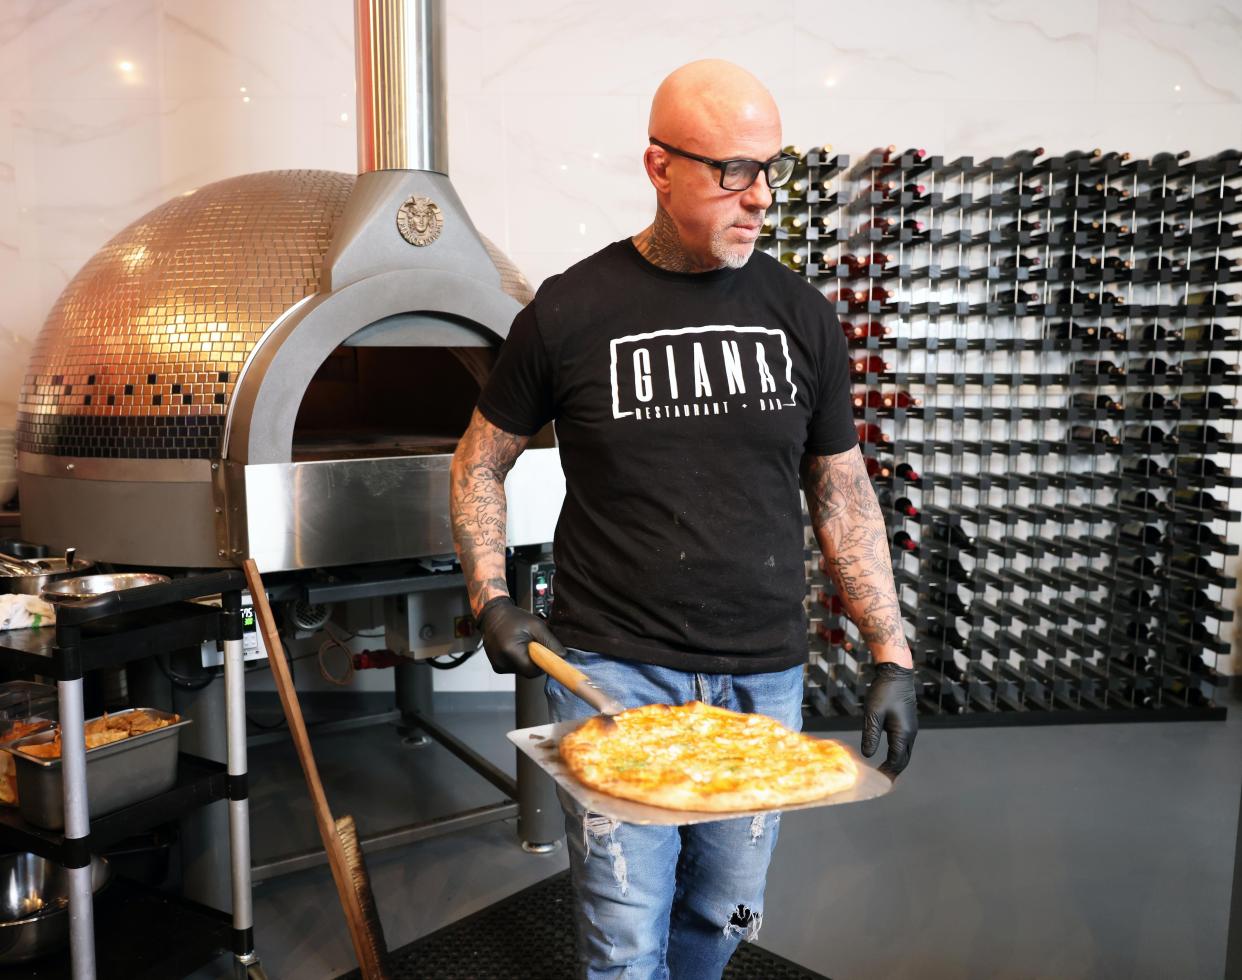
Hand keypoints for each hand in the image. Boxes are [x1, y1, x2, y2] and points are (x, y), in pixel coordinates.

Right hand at [476, 597, 565, 678]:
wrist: (493, 615)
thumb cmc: (515, 618)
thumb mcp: (537, 625)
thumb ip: (551, 642)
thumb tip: (563, 657)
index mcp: (510, 651)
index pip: (533, 672)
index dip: (543, 666)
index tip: (547, 657)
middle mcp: (501, 662)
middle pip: (528, 672)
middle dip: (535, 662)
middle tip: (535, 646)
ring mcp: (498, 665)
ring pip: (522, 670)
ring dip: (527, 660)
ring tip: (523, 644)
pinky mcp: (497, 667)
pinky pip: (515, 668)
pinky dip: (519, 660)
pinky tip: (516, 648)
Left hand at [862, 661, 917, 778]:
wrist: (896, 673)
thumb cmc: (884, 692)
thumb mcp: (873, 714)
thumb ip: (871, 735)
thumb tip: (868, 756)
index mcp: (903, 734)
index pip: (896, 761)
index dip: (887, 773)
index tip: (877, 782)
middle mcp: (910, 733)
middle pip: (903, 759)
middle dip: (893, 771)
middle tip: (882, 782)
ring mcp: (910, 727)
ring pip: (905, 751)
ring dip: (896, 762)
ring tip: (884, 771)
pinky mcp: (907, 722)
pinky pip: (904, 742)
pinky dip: (897, 752)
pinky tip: (887, 753)